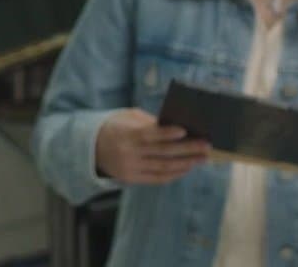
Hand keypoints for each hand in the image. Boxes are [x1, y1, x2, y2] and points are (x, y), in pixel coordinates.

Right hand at [95, 108, 210, 184]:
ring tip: (202, 158)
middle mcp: (128, 154)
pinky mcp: (132, 179)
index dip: (166, 133)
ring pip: (163, 167)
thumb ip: (149, 122)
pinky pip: (157, 178)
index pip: (149, 135)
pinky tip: (187, 168)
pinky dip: (174, 174)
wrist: (91, 148)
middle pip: (162, 152)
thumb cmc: (115, 127)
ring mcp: (131, 169)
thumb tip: (176, 127)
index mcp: (125, 135)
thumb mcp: (127, 117)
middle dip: (186, 149)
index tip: (185, 131)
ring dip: (185, 163)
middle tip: (206, 145)